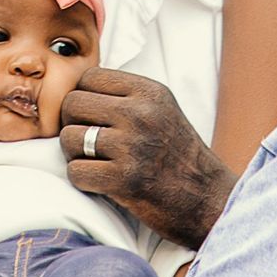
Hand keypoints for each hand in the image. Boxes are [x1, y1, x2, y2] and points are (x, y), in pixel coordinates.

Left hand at [63, 68, 236, 250]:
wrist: (207, 200)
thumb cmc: (178, 155)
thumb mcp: (162, 109)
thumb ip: (126, 95)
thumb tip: (77, 87)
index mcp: (149, 92)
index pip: (88, 77)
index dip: (82, 96)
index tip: (91, 115)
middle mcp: (141, 114)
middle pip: (72, 104)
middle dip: (72, 123)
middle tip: (85, 140)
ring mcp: (132, 147)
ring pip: (69, 138)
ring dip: (74, 153)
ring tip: (92, 161)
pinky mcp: (124, 180)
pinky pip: (76, 172)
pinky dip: (81, 179)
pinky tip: (98, 181)